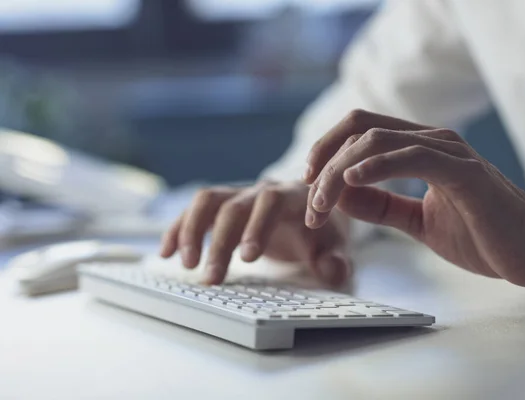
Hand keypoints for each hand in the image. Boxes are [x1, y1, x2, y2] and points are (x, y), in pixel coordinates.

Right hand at [160, 181, 350, 286]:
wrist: (311, 210)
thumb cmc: (322, 231)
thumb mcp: (335, 246)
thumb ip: (336, 260)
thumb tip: (332, 270)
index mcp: (292, 196)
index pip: (271, 202)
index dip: (257, 227)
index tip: (246, 258)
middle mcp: (262, 190)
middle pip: (233, 206)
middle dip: (219, 242)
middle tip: (211, 278)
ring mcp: (239, 195)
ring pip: (207, 201)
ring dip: (192, 231)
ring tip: (186, 265)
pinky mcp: (222, 206)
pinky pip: (194, 211)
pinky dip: (178, 230)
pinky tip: (166, 253)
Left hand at [303, 109, 524, 299]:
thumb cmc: (481, 234)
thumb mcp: (416, 220)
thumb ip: (381, 205)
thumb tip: (343, 195)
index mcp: (419, 149)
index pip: (360, 130)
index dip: (326, 150)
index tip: (308, 184)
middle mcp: (431, 142)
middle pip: (360, 131)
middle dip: (323, 166)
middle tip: (311, 206)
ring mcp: (448, 152)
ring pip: (376, 141)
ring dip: (338, 172)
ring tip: (321, 203)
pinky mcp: (464, 172)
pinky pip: (412, 157)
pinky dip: (376, 166)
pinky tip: (350, 182)